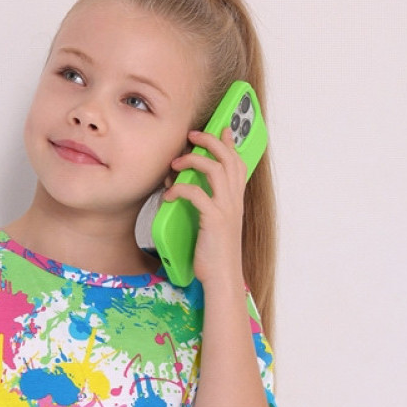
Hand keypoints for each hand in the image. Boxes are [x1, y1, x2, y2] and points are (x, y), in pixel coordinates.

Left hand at [162, 127, 246, 289]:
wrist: (222, 278)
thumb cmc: (214, 255)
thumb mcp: (211, 225)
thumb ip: (203, 204)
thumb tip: (180, 186)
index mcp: (235, 201)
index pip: (238, 163)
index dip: (230, 144)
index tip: (220, 129)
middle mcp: (234, 201)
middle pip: (228, 158)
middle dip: (210, 141)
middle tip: (192, 136)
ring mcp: (226, 209)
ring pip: (215, 170)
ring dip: (193, 160)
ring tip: (176, 163)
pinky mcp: (214, 220)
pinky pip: (196, 194)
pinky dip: (180, 189)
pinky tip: (169, 195)